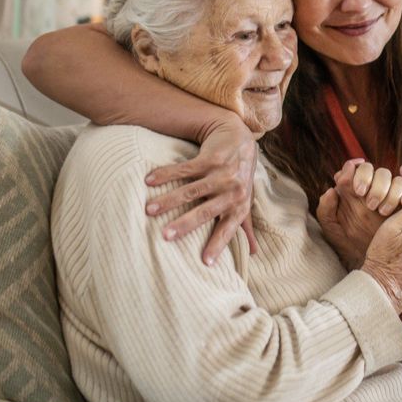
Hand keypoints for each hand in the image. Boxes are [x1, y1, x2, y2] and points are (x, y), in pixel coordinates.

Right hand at [144, 116, 258, 263]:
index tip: (205, 262)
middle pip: (205, 211)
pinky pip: (185, 169)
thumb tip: (254, 253)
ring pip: (191, 190)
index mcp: (240, 207)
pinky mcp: (210, 159)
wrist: (239, 138)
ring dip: (168, 200)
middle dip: (185, 225)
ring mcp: (222, 174)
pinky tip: (149, 180)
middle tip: (165, 236)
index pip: (228, 229)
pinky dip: (166, 174)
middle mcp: (233, 191)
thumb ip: (246, 227)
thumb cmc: (240, 177)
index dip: (217, 245)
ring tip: (148, 210)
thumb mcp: (245, 201)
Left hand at [316, 160, 401, 267]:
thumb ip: (325, 211)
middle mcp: (373, 188)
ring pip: (394, 178)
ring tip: (384, 211)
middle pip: (375, 169)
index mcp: (353, 191)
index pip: (354, 169)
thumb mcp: (333, 231)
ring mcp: (391, 194)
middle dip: (374, 182)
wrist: (372, 264)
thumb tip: (331, 190)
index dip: (356, 173)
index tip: (357, 190)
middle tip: (370, 203)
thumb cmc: (350, 246)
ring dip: (390, 191)